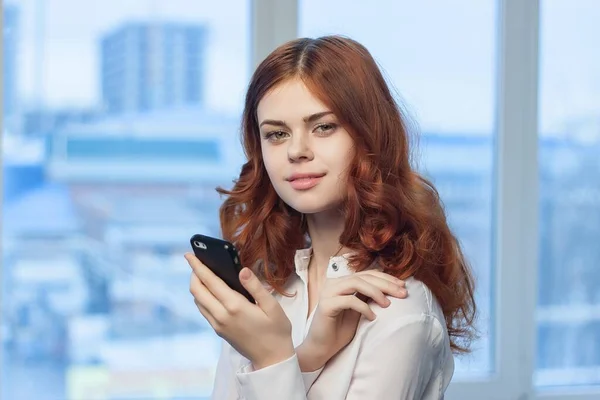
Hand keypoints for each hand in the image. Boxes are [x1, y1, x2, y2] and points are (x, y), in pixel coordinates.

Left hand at [186, 253, 294, 369]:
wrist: (272, 359)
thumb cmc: (276, 331)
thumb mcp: (272, 306)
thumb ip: (255, 287)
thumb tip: (242, 270)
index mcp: (234, 306)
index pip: (209, 281)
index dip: (197, 266)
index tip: (189, 254)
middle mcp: (221, 315)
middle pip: (197, 291)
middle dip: (194, 274)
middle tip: (197, 262)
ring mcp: (218, 325)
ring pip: (198, 301)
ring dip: (197, 286)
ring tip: (205, 274)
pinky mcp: (218, 331)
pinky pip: (204, 310)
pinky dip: (202, 297)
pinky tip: (212, 292)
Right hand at [297, 271, 406, 371]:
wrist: (322, 347)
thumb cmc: (340, 329)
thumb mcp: (359, 309)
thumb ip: (367, 296)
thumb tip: (391, 288)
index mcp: (342, 281)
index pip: (367, 274)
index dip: (386, 278)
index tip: (403, 286)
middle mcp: (334, 283)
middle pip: (364, 276)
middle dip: (386, 284)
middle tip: (402, 294)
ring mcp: (328, 292)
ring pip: (356, 283)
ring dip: (376, 292)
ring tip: (388, 305)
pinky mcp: (326, 305)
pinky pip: (349, 300)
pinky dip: (364, 308)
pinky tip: (372, 317)